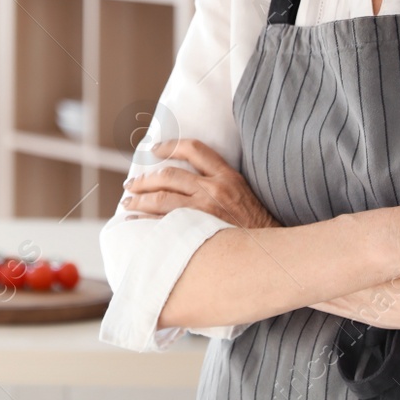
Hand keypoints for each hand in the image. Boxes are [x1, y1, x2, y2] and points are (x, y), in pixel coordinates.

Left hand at [122, 139, 278, 229]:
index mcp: (227, 177)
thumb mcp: (243, 194)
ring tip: (128, 203)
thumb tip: (190, 182)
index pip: (194, 149)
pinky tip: (134, 221)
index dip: (170, 146)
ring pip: (162, 198)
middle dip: (145, 179)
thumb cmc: (257, 227)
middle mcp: (214, 189)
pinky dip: (145, 220)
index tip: (154, 149)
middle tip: (131, 184)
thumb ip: (220, 184)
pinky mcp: (198, 231)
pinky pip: (163, 223)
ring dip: (139, 199)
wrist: (271, 254)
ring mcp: (205, 211)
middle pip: (169, 175)